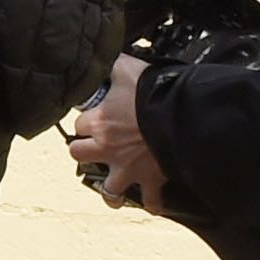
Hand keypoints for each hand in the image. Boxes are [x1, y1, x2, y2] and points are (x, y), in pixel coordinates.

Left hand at [64, 56, 167, 212]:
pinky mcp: (151, 178)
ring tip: (113, 187)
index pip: (78, 123)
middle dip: (84, 150)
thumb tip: (106, 56)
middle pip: (78, 154)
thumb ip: (113, 64)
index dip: (86, 118)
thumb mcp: (128, 69)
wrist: (182, 114)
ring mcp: (128, 167)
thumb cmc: (154, 92)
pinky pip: (151, 200)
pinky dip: (153, 203)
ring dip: (110, 189)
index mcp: (99, 122)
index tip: (95, 115)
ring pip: (108, 189)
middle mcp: (107, 148)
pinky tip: (152, 203)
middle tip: (95, 146)